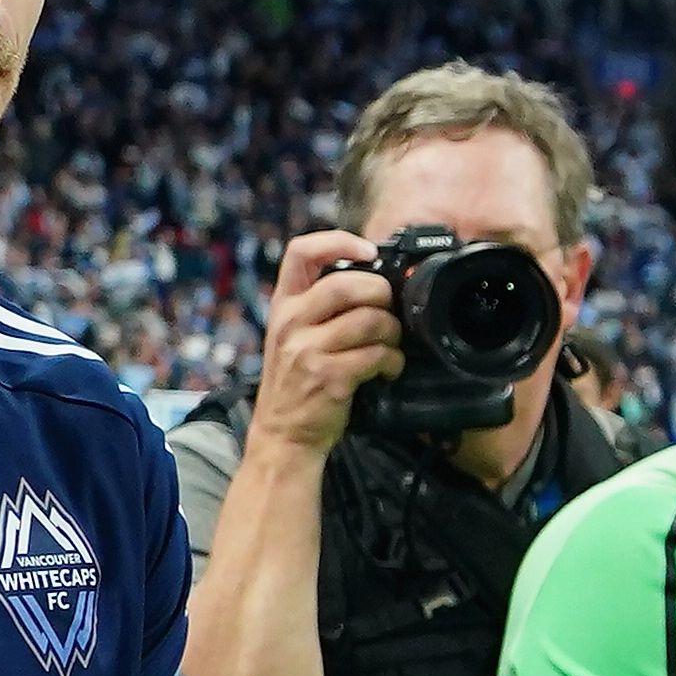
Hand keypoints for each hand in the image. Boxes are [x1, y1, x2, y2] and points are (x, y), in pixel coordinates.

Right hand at [248, 231, 398, 466]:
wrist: (283, 434)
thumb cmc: (297, 382)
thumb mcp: (293, 335)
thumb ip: (320, 306)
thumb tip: (373, 280)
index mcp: (284, 305)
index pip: (302, 252)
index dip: (339, 241)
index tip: (368, 250)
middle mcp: (291, 323)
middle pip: (346, 284)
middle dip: (381, 293)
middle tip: (390, 309)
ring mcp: (307, 350)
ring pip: (369, 320)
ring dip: (393, 330)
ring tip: (392, 343)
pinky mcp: (328, 377)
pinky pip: (376, 355)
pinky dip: (392, 361)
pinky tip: (389, 369)